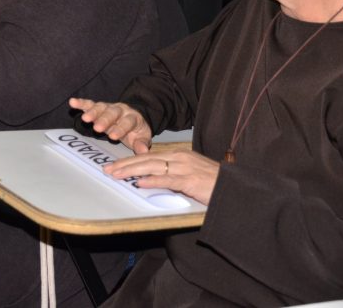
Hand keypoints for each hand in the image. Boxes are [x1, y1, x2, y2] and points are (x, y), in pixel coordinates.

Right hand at [69, 97, 152, 154]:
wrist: (134, 117)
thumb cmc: (136, 130)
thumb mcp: (142, 137)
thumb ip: (142, 144)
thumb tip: (143, 152)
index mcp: (133, 118)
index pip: (127, 122)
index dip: (121, 129)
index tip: (114, 136)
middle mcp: (121, 110)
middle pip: (112, 113)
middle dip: (105, 120)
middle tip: (97, 127)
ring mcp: (109, 108)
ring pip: (101, 108)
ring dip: (93, 112)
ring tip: (85, 118)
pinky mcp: (100, 108)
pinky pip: (90, 104)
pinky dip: (82, 103)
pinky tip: (73, 102)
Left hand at [104, 148, 220, 204]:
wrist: (233, 188)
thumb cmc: (212, 183)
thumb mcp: (189, 173)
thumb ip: (171, 173)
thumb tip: (150, 178)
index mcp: (178, 155)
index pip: (149, 156)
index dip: (130, 160)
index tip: (114, 165)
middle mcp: (179, 157)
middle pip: (146, 159)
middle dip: (125, 164)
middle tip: (108, 170)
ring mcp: (184, 168)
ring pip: (152, 167)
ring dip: (132, 171)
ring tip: (117, 175)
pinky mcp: (190, 180)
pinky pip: (167, 180)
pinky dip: (152, 181)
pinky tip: (139, 183)